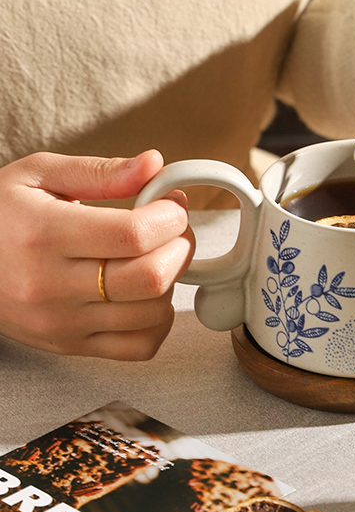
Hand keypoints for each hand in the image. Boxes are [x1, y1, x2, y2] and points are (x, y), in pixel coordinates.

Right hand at [0, 150, 194, 359]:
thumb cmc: (1, 215)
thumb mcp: (38, 175)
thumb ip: (100, 171)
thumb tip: (154, 165)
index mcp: (44, 236)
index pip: (134, 235)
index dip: (170, 217)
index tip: (171, 203)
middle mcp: (50, 287)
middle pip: (150, 277)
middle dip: (180, 246)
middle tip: (173, 228)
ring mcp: (61, 323)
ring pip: (152, 314)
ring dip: (172, 281)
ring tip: (157, 255)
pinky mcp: (69, 346)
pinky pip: (140, 347)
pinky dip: (158, 320)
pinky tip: (146, 292)